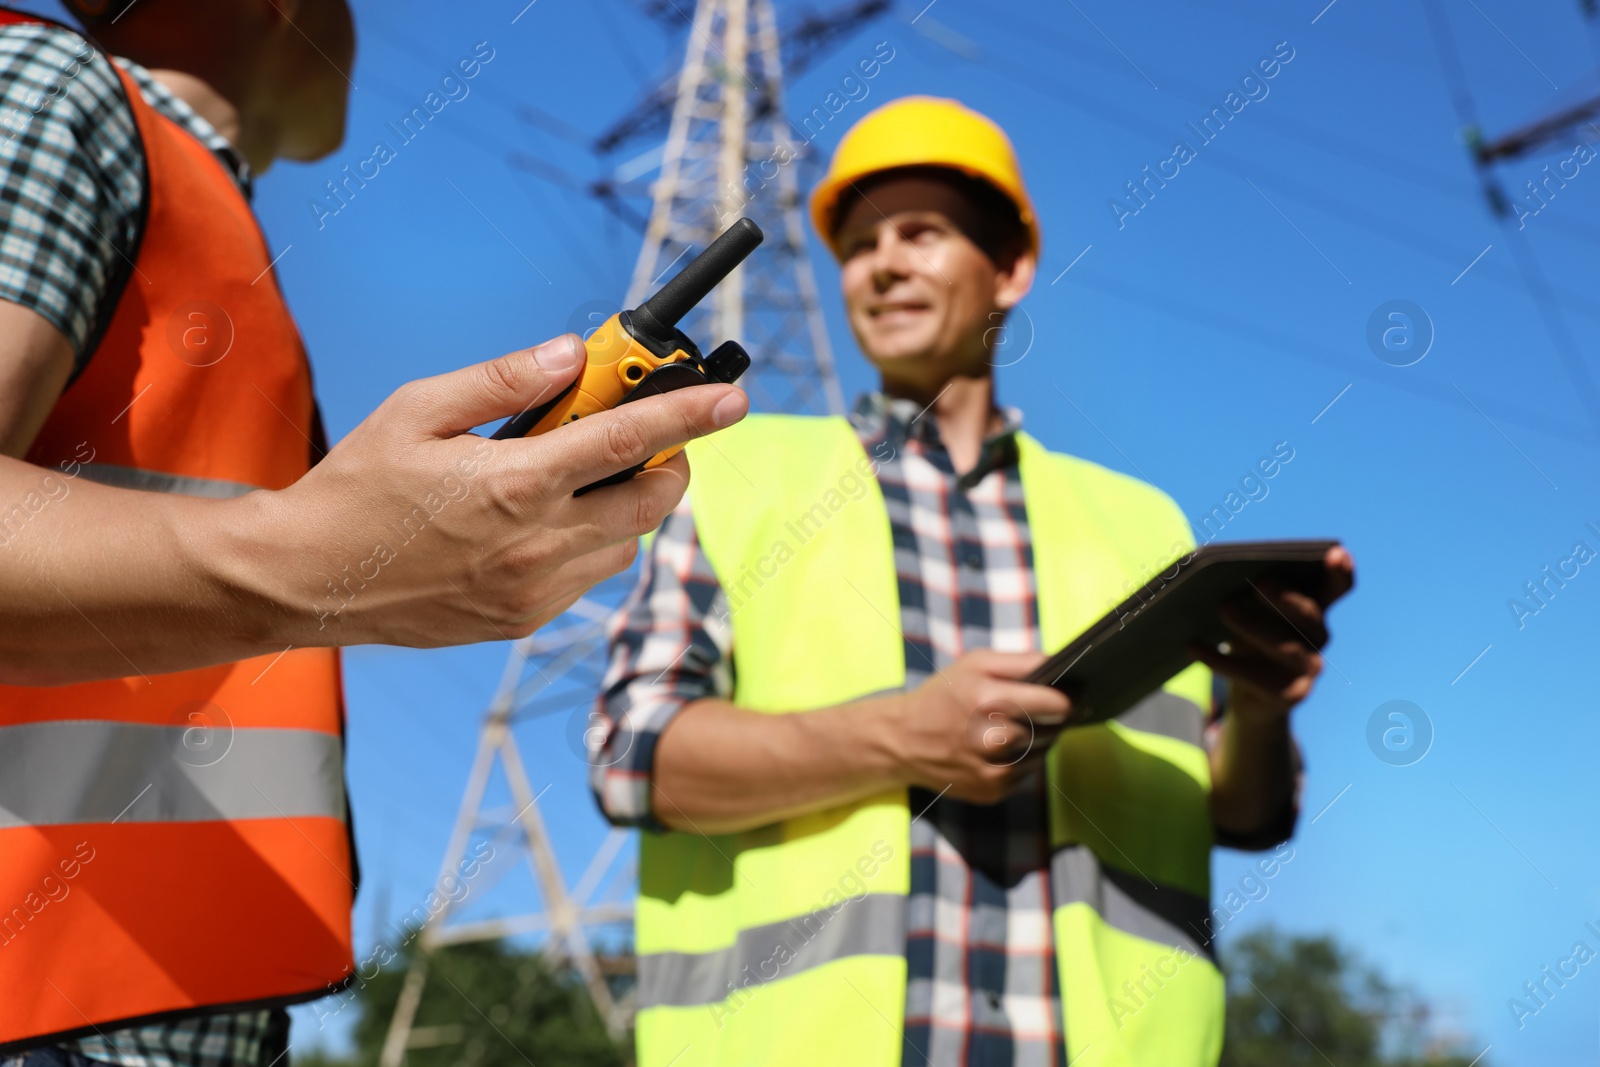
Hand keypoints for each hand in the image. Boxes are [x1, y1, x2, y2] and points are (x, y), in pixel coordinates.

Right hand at [230, 333, 747, 647]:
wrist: (308, 581)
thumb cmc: (356, 488)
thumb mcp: (418, 410)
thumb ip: (502, 381)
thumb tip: (570, 355)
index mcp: (514, 484)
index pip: (629, 440)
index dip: (690, 416)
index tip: (734, 398)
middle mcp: (536, 544)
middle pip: (652, 501)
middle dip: (669, 464)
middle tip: (647, 437)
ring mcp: (533, 591)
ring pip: (626, 542)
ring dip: (625, 504)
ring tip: (578, 478)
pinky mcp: (523, 621)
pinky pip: (589, 576)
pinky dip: (590, 543)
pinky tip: (544, 522)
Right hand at [885, 650, 1070, 804]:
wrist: (903, 740)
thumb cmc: (942, 696)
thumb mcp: (975, 663)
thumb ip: (1021, 661)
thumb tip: (1062, 667)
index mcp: (987, 701)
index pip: (1054, 705)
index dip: (1065, 700)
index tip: (1070, 697)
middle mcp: (991, 740)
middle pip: (1051, 731)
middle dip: (1049, 720)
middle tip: (1037, 711)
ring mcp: (992, 771)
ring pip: (1041, 753)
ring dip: (1037, 740)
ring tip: (1014, 727)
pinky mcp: (991, 791)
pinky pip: (1025, 773)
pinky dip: (1020, 760)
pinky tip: (1000, 749)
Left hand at [1193, 545, 1355, 724]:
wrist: (1253, 699)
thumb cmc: (1250, 640)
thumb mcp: (1252, 613)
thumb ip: (1246, 592)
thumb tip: (1215, 574)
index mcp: (1313, 609)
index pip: (1337, 588)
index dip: (1340, 571)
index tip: (1334, 552)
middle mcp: (1318, 638)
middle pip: (1308, 615)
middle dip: (1285, 597)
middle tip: (1259, 579)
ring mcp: (1307, 668)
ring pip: (1285, 646)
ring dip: (1252, 624)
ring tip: (1223, 607)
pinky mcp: (1288, 694)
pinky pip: (1253, 675)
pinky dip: (1220, 659)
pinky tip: (1193, 646)